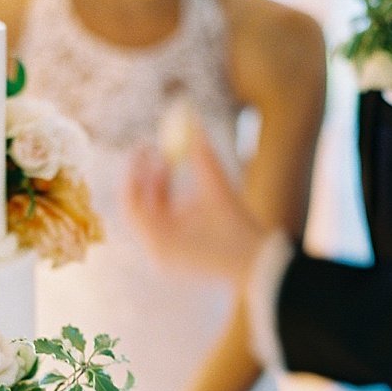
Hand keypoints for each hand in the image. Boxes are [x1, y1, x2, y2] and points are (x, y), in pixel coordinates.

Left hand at [125, 127, 266, 281]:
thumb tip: (192, 120)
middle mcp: (157, 251)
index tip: (144, 148)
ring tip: (188, 182)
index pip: (131, 202)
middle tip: (162, 155)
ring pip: (157, 214)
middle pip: (142, 207)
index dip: (135, 172)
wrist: (260, 269)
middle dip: (151, 179)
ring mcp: (167, 257)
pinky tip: (201, 204)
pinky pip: (170, 226)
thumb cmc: (239, 231)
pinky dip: (177, 207)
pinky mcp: (179, 259)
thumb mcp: (218, 190)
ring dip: (166, 191)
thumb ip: (202, 155)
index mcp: (159, 239)